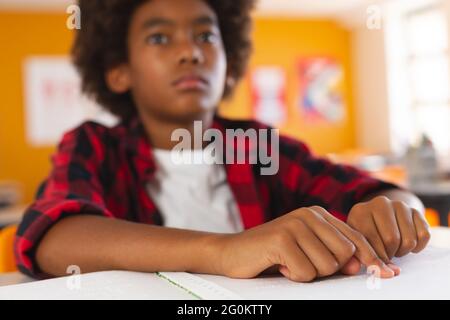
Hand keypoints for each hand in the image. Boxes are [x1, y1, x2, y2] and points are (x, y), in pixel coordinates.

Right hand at [216, 206, 397, 282]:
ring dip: (308, 274)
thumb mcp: (308, 253)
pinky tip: (279, 265)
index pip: (356, 238)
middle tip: (303, 263)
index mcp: (319, 215)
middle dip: (328, 269)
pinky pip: (305, 272)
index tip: (389, 274)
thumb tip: (363, 267)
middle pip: (345, 255)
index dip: (373, 259)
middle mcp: (309, 214)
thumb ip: (335, 256)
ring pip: (327, 265)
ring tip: (289, 263)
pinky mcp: (281, 238)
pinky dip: (293, 276)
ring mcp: (295, 224)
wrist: (232, 253)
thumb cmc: (273, 256)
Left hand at [347, 195, 430, 262]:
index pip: (370, 240)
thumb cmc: (365, 236)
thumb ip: (366, 257)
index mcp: (360, 211)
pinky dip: (417, 247)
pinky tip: (405, 244)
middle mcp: (380, 203)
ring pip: (409, 240)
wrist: (379, 218)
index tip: (377, 265)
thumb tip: (388, 271)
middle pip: (392, 240)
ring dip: (402, 251)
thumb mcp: (358, 243)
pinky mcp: (415, 210)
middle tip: (385, 253)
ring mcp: (399, 205)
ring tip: (393, 247)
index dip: (376, 258)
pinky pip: (423, 236)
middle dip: (390, 253)